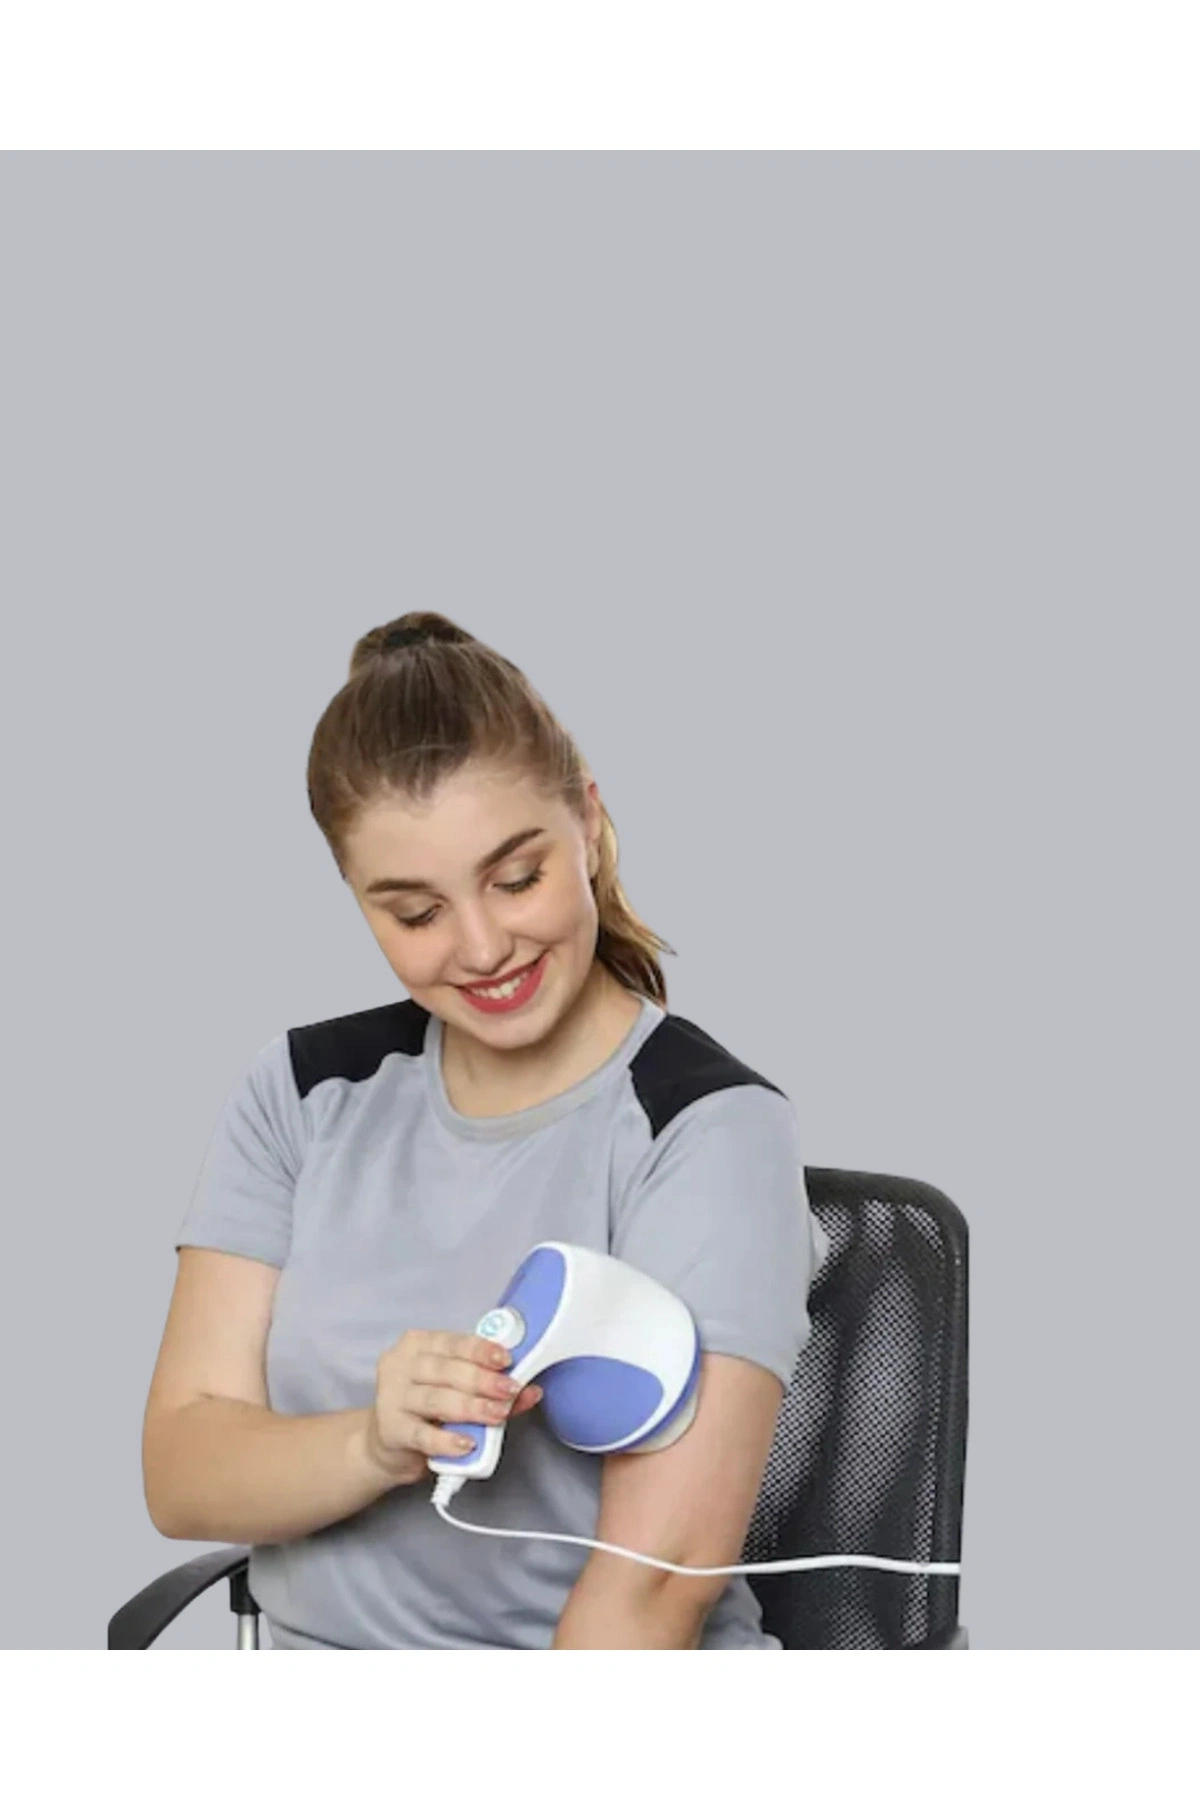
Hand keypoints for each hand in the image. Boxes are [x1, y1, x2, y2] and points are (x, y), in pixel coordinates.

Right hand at [364, 1328, 542, 1484]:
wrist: (389, 1443)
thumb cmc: (427, 1408)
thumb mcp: (457, 1390)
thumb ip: (491, 1389)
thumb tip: (531, 1389)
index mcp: (418, 1344)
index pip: (452, 1342)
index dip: (480, 1350)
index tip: (506, 1360)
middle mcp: (401, 1365)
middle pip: (445, 1370)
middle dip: (482, 1380)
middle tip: (509, 1390)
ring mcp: (391, 1397)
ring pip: (436, 1399)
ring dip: (471, 1407)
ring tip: (497, 1415)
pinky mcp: (391, 1430)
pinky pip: (422, 1434)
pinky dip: (447, 1439)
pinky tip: (467, 1442)